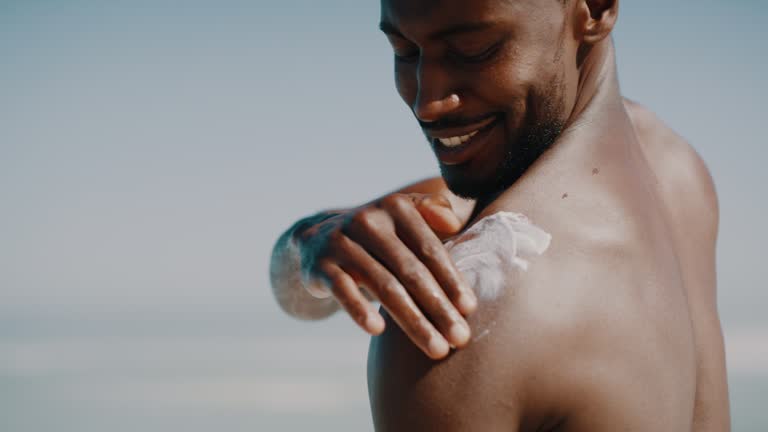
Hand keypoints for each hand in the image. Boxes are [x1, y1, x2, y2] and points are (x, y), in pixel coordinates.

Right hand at [295, 192, 477, 358]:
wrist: (316, 239)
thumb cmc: (377, 237)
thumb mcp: (401, 217)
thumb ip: (432, 212)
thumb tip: (453, 223)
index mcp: (396, 207)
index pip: (429, 248)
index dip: (451, 279)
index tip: (470, 309)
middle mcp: (368, 220)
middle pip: (410, 271)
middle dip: (439, 307)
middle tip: (460, 338)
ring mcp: (341, 242)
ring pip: (383, 286)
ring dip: (413, 321)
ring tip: (435, 348)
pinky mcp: (319, 265)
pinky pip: (342, 290)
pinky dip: (359, 309)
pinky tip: (378, 331)